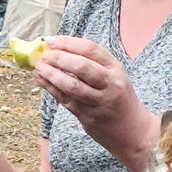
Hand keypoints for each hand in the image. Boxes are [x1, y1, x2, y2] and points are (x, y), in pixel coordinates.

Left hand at [32, 36, 158, 171]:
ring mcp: (98, 101)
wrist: (132, 130)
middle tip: (44, 54)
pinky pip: (65, 99)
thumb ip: (91, 62)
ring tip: (38, 67)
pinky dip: (50, 88)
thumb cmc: (118, 97)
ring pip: (72, 85)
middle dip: (59, 58)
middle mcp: (109, 83)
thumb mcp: (113, 75)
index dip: (68, 43)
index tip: (51, 41)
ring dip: (51, 74)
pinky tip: (40, 79)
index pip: (91, 49)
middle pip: (82, 67)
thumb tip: (58, 48)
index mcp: (116, 68)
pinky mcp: (87, 116)